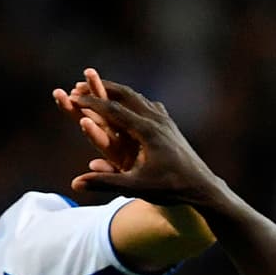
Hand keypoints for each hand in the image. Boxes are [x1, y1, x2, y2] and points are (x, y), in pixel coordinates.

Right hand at [61, 78, 224, 209]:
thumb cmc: (170, 189)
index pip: (113, 109)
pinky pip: (148, 106)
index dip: (90, 102)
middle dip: (101, 88)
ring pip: (138, 98)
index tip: (72, 96)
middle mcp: (157, 121)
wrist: (203, 188)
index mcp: (147, 131)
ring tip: (99, 90)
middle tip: (79, 85)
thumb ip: (105, 183)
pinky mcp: (171, 126)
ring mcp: (166, 122)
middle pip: (126, 95)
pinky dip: (132, 101)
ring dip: (117, 92)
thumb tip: (75, 183)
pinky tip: (129, 105)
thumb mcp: (136, 187)